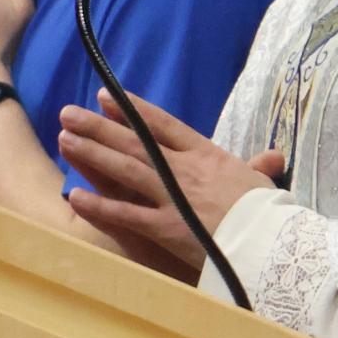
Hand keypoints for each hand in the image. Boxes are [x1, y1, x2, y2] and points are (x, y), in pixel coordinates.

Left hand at [57, 91, 278, 265]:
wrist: (272, 242)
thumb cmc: (269, 213)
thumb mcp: (262, 184)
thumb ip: (257, 169)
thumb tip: (271, 157)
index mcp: (206, 154)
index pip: (162, 125)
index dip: (132, 110)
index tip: (107, 96)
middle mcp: (184, 169)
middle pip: (135, 141)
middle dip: (99, 126)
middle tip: (69, 113)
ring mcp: (173, 197)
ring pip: (126, 168)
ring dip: (92, 153)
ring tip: (65, 138)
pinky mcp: (166, 227)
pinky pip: (127, 214)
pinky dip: (100, 205)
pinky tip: (76, 196)